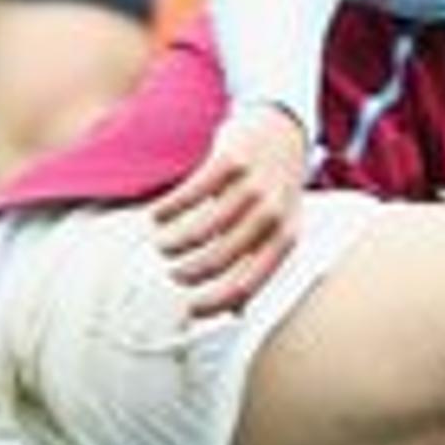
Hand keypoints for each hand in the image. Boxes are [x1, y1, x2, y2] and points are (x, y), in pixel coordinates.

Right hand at [153, 104, 309, 319]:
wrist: (283, 131)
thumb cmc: (273, 190)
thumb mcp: (277, 227)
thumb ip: (256, 265)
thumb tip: (234, 313)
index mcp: (286, 237)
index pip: (248, 283)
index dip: (216, 302)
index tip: (191, 310)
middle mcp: (272, 213)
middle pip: (218, 260)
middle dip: (188, 274)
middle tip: (174, 272)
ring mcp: (253, 185)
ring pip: (199, 230)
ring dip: (172, 244)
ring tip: (164, 244)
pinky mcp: (232, 159)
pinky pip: (189, 194)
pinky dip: (167, 210)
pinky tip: (158, 215)